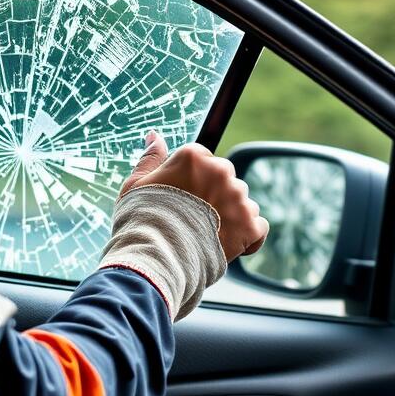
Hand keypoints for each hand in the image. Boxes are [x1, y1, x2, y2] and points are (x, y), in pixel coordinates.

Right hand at [121, 131, 268, 261]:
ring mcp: (238, 199)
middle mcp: (221, 171)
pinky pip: (257, 227)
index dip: (193, 183)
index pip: (204, 161)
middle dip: (215, 197)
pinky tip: (227, 245)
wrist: (155, 260)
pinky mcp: (251, 226)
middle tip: (194, 220)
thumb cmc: (142, 222)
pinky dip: (247, 237)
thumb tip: (155, 135)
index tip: (182, 200)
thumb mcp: (136, 185)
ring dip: (231, 217)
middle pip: (226, 180)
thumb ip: (150, 158)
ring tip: (207, 235)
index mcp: (194, 157)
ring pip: (243, 203)